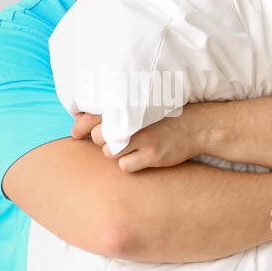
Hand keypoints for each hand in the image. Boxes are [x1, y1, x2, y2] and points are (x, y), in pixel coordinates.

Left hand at [71, 109, 204, 172]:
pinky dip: (130, 164)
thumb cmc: (162, 117)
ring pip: (109, 153)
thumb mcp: (140, 106)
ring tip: (134, 146)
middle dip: (103, 141)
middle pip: (97, 138)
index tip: (75, 133)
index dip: (80, 127)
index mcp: (127, 104)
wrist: (195, 126)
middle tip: (119, 138)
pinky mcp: (150, 154)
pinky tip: (142, 156)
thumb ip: (112, 110)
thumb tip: (78, 121)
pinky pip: (124, 166)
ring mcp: (142, 137)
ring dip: (117, 153)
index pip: (92, 116)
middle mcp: (133, 119)